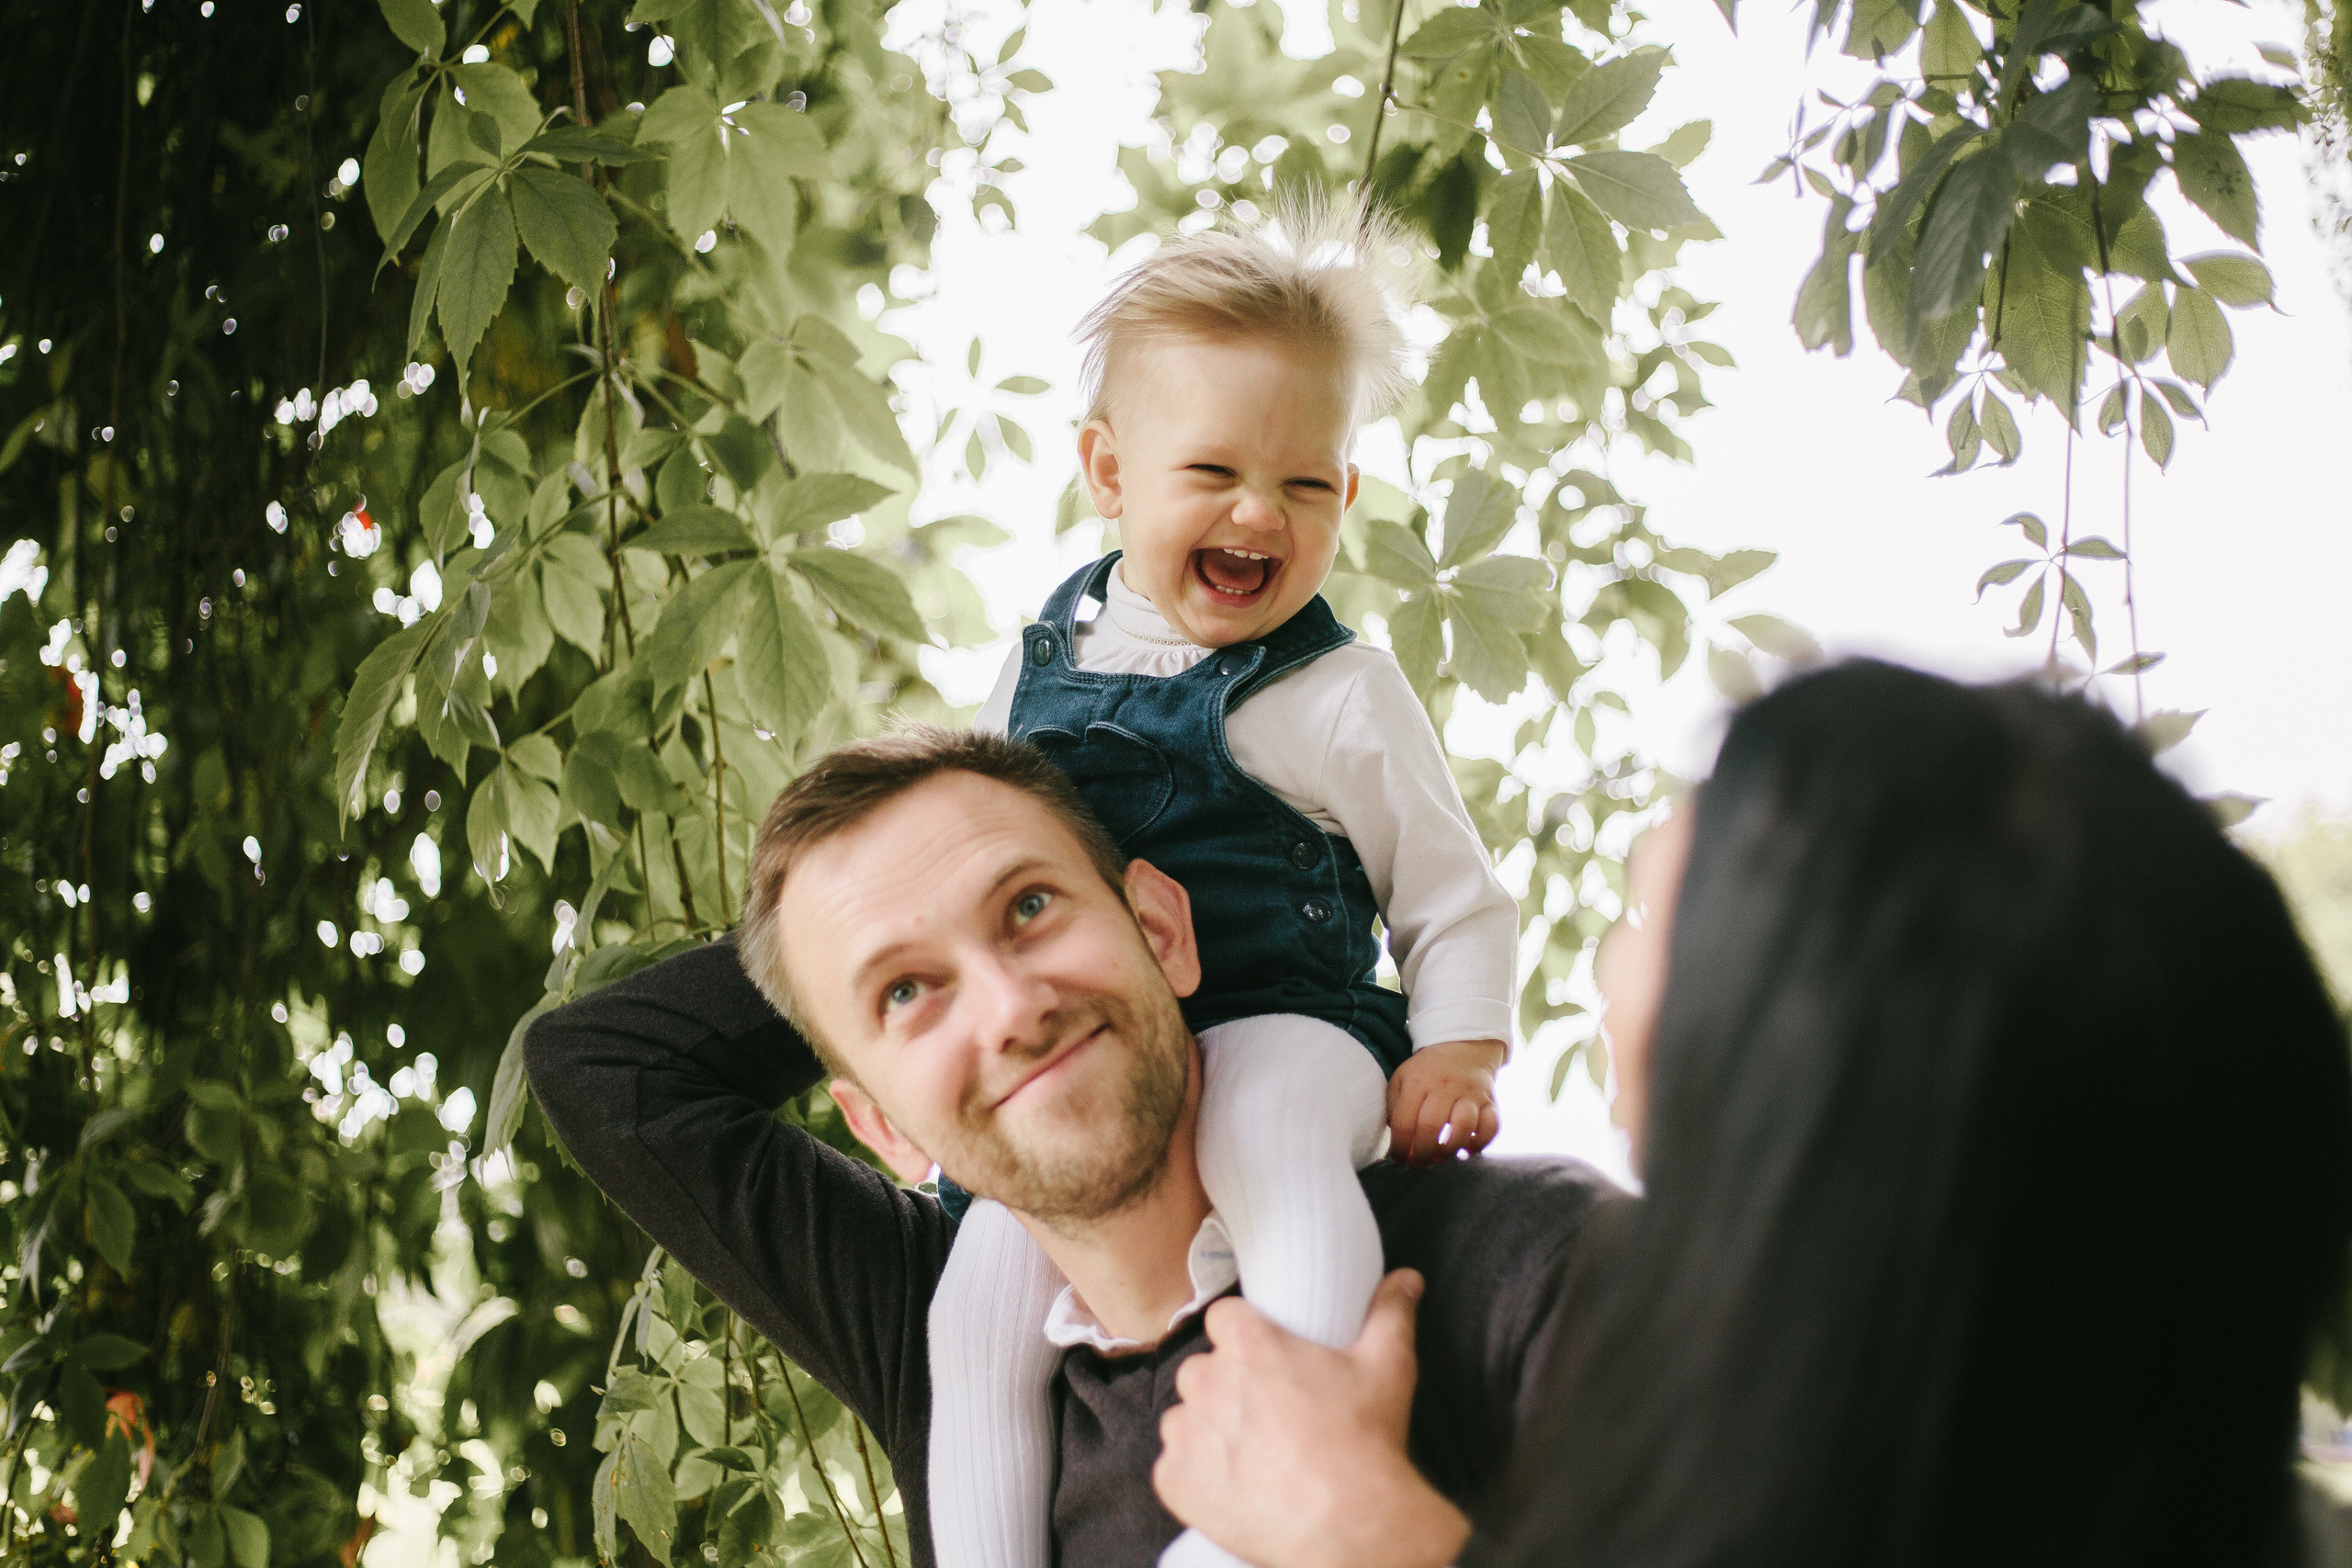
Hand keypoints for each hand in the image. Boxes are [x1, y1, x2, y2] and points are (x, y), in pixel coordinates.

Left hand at [1154, 1271, 1468, 1567]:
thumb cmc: (1365, 1443)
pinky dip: (1195, 1478)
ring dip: (1207, 1432)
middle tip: (1265, 1415)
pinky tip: (1234, 1488)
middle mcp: (1207, 1381)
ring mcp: (1187, 1433)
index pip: (1222, 1318)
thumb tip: (1406, 1280)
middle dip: (1225, 1388)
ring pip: (1184, 1419)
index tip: (1261, 1359)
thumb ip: (1389, 1313)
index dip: (1241, 1336)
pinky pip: (1172, 1469)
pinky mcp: (1174, 1481)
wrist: (1351, 1524)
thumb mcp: (1387, 1366)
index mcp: (1248, 1344)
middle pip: (1201, 1371)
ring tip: (1251, 1456)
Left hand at [1386, 1039, 1504, 1166]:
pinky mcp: (1490, 1101)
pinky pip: (1492, 1126)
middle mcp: (1445, 1086)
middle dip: (1422, 1154)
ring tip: (1440, 1157)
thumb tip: (1399, 1142)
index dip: (1400, 1147)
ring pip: (1463, 1126)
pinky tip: (1468, 1149)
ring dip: (1450, 1149)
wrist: (1462, 1046)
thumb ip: (1395, 1108)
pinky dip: (1481, 1143)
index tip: (1399, 1158)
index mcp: (1417, 1082)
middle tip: (1419, 1164)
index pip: (1404, 1122)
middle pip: (1431, 1126)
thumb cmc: (1426, 1072)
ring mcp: (1470, 1093)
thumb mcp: (1401, 1079)